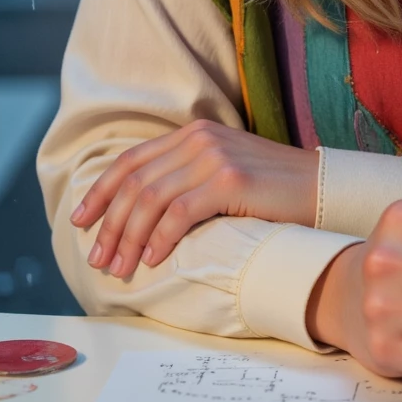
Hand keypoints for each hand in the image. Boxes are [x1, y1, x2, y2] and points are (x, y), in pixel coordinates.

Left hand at [70, 120, 318, 277]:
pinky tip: (153, 259)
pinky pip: (180, 212)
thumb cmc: (272, 190)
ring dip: (128, 238)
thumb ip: (187, 177)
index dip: (100, 191)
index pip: (132, 160)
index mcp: (193, 132)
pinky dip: (160, 238)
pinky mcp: (230, 180)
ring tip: (120, 269)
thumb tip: (141, 213)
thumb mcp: (223, 171)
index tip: (81, 221)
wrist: (321, 188)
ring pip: (151, 199)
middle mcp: (199, 138)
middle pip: (135, 182)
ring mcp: (215, 156)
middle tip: (98, 260)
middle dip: (110, 225)